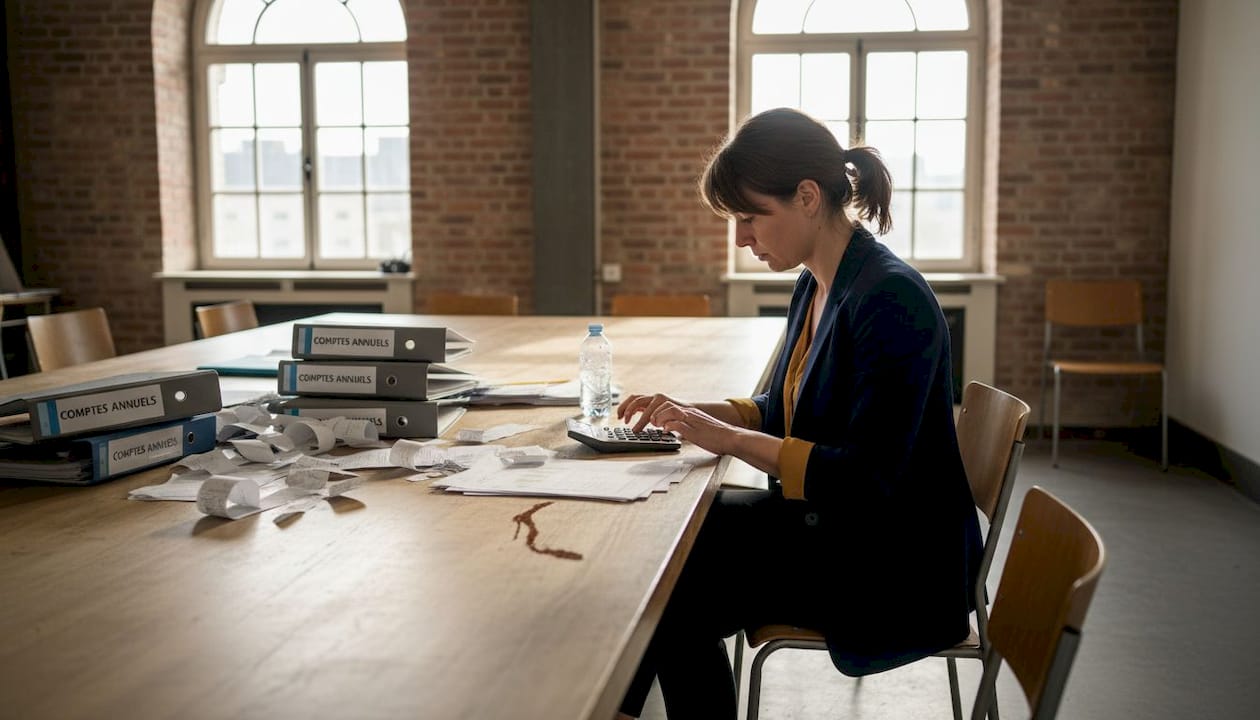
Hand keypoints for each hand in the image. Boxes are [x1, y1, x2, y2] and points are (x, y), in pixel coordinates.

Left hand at [618, 393, 738, 455]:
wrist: (730, 438)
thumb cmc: (712, 435)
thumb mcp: (690, 427)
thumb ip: (678, 424)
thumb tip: (666, 427)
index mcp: (681, 409)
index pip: (655, 401)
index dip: (637, 405)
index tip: (624, 414)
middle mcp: (683, 410)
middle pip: (656, 401)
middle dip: (637, 410)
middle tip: (625, 420)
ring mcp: (688, 418)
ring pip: (666, 408)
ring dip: (653, 417)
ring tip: (647, 426)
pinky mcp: (693, 427)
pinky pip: (677, 422)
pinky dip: (667, 425)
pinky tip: (663, 430)